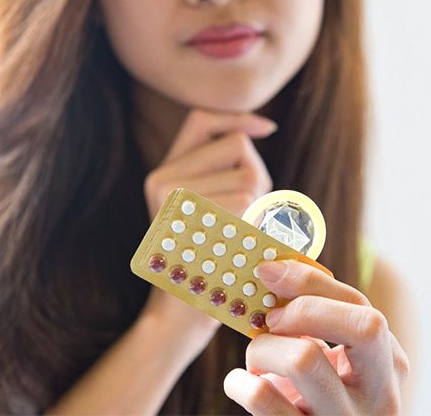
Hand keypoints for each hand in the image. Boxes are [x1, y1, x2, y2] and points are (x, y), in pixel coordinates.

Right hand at [141, 108, 276, 351]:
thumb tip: (258, 129)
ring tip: (243, 234)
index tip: (269, 128)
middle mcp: (162, 178)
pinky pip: (246, 201)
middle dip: (258, 173)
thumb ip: (222, 172)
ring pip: (248, 176)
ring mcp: (172, 197)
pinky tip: (244, 243)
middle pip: (238, 146)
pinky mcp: (189, 218)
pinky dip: (258, 222)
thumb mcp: (209, 210)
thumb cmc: (208, 263)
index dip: (238, 117)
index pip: (203, 119)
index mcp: (165, 171)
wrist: (180, 315)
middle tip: (250, 213)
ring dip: (262, 203)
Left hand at [223, 260, 409, 414]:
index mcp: (390, 364)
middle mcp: (380, 396)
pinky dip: (240, 382)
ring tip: (255, 358)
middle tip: (271, 320)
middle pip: (361, 327)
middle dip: (303, 311)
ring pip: (304, 359)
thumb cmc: (319, 399)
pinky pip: (265, 399)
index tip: (269, 271)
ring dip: (263, 348)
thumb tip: (275, 270)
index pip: (361, 306)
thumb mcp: (335, 361)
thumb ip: (320, 319)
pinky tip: (241, 382)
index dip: (310, 281)